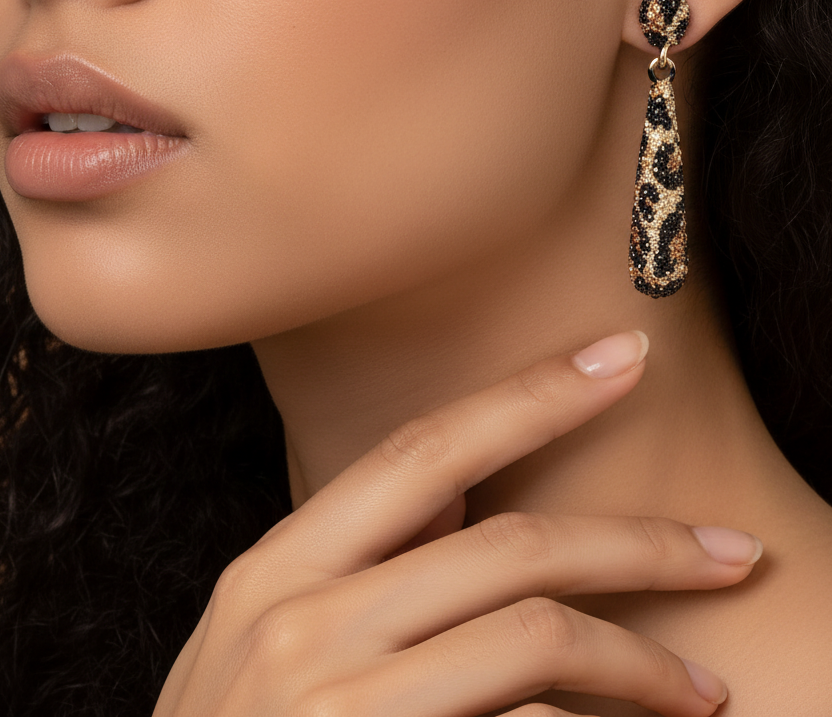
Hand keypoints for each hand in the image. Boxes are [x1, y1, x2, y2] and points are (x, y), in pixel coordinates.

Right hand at [153, 332, 759, 716]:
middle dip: (638, 541)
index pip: (425, 450)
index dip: (531, 396)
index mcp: (277, 568)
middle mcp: (301, 619)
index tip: (620, 359)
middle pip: (510, 544)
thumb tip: (466, 498)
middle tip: (729, 548)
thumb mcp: (263, 639)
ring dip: (641, 659)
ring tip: (704, 685)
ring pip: (536, 636)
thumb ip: (353, 565)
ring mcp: (337, 700)